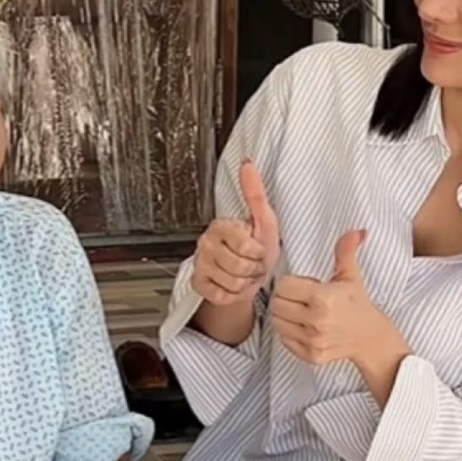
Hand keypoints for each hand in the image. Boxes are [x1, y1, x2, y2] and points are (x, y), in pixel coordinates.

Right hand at [192, 161, 280, 305]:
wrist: (246, 278)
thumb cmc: (256, 249)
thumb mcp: (263, 221)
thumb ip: (255, 194)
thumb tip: (248, 165)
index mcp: (222, 226)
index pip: (247, 247)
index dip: (258, 253)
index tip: (257, 250)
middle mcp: (206, 243)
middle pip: (240, 267)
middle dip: (252, 270)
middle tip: (251, 264)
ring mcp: (200, 264)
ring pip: (232, 283)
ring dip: (244, 284)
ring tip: (243, 274)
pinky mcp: (198, 283)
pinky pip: (222, 295)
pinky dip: (233, 295)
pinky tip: (232, 285)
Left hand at [272, 230, 389, 365]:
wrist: (370, 337)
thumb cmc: (357, 305)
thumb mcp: (350, 276)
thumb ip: (346, 252)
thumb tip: (357, 232)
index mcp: (323, 298)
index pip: (283, 286)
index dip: (291, 283)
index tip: (304, 285)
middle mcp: (317, 321)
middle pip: (276, 304)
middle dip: (285, 298)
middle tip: (301, 298)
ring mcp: (313, 341)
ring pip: (277, 323)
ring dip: (284, 315)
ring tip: (301, 311)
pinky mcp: (310, 355)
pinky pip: (284, 339)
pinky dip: (289, 332)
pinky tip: (304, 326)